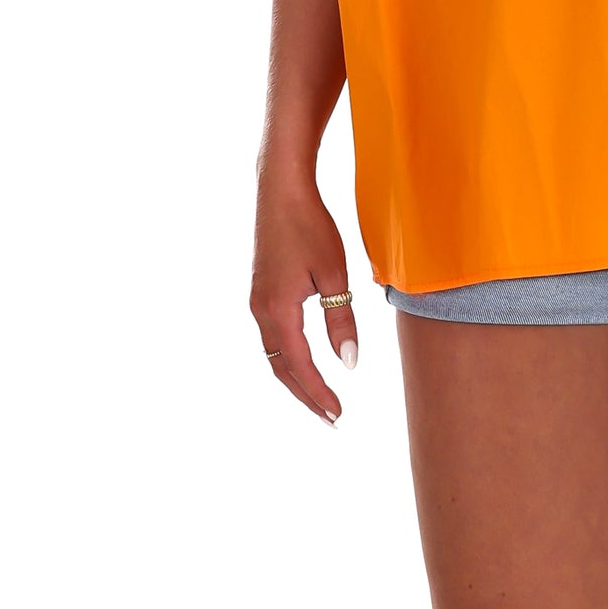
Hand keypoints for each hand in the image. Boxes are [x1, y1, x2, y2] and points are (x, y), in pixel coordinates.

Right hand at [250, 180, 358, 425]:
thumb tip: (350, 363)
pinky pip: (272, 336)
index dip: (319, 393)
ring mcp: (257, 301)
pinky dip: (288, 356)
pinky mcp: (261, 290)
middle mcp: (261, 311)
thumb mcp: (334, 274)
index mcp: (278, 311)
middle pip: (281, 368)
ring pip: (274, 353)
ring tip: (320, 397)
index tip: (339, 414)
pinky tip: (303, 358)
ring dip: (296, 378)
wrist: (280, 190)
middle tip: (331, 418)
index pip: (300, 366)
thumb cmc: (311, 227)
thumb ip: (341, 320)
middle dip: (306, 395)